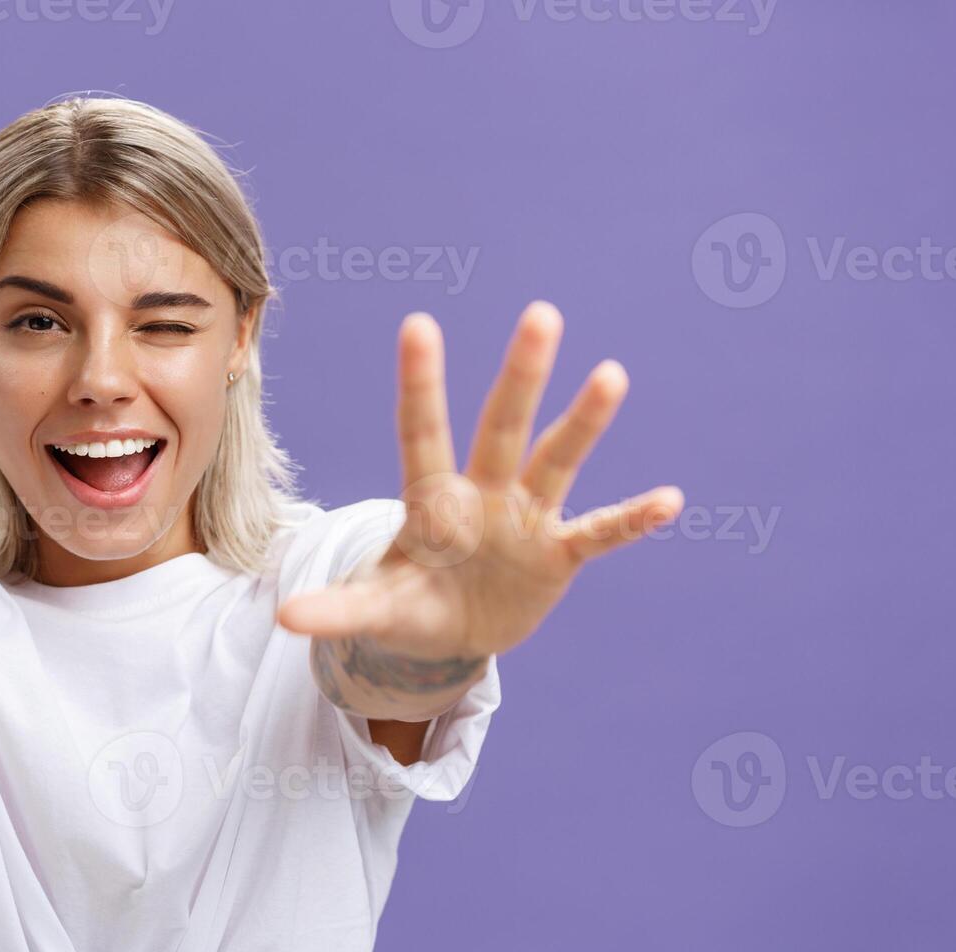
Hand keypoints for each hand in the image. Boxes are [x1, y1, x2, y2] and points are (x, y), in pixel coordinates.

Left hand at [278, 302, 680, 717]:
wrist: (451, 633)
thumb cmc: (407, 603)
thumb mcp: (374, 609)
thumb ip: (337, 609)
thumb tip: (284, 618)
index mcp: (430, 499)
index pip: (422, 432)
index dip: (421, 384)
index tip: (418, 323)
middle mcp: (482, 493)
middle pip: (502, 426)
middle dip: (521, 375)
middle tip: (541, 314)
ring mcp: (524, 518)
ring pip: (556, 461)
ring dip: (584, 422)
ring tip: (612, 375)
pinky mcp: (556, 554)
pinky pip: (599, 532)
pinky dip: (631, 520)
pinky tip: (671, 499)